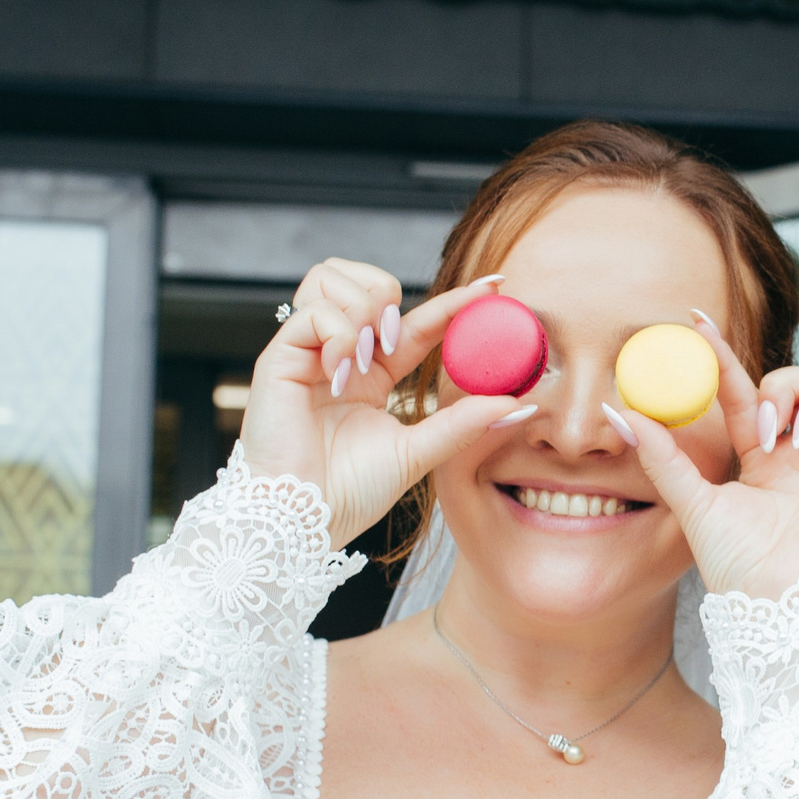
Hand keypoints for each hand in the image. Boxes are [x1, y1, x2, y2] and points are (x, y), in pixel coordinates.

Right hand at [237, 260, 532, 545]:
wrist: (304, 520)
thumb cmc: (350, 493)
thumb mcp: (418, 452)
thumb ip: (463, 423)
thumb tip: (519, 402)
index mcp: (373, 375)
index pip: (417, 323)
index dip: (454, 302)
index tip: (496, 286)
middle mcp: (340, 356)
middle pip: (364, 280)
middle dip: (386, 293)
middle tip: (393, 339)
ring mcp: (307, 352)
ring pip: (331, 278)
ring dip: (360, 309)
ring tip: (363, 357)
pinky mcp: (279, 358)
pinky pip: (313, 313)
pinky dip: (337, 334)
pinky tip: (341, 371)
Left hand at [611, 315, 798, 598]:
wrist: (776, 598)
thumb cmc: (735, 563)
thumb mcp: (691, 501)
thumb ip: (661, 456)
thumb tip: (619, 412)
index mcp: (764, 458)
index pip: (747, 391)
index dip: (722, 356)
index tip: (694, 319)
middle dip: (788, 386)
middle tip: (772, 428)